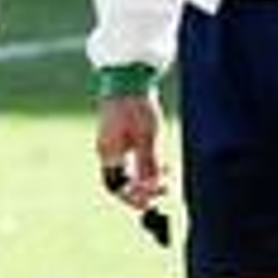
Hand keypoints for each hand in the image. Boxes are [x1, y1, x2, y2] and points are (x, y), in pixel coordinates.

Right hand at [96, 93, 167, 211]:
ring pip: (130, 170)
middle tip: (165, 190)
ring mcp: (113, 143)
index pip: (116, 187)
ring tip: (169, 175)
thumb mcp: (147, 136)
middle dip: (144, 189)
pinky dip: (147, 164)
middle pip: (123, 180)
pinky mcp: (121, 134)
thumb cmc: (135, 104)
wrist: (127, 75)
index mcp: (109, 153)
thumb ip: (149, 163)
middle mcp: (108, 151)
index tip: (151, 202)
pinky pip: (132, 158)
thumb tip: (152, 187)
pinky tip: (163, 161)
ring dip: (148, 177)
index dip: (133, 198)